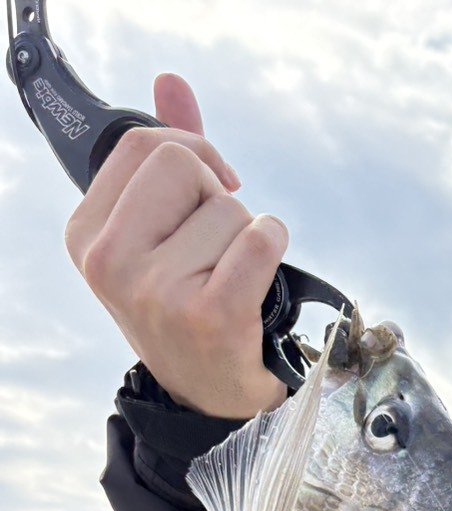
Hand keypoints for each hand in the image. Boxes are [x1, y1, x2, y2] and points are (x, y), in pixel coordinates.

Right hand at [64, 74, 287, 417]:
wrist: (212, 396)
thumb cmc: (188, 308)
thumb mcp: (159, 233)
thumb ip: (164, 156)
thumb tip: (171, 84)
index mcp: (88, 236)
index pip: (145, 145)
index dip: (192, 154)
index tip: (209, 188)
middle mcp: (112, 263)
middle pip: (182, 164)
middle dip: (217, 195)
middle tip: (217, 245)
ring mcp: (157, 292)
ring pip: (229, 209)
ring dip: (248, 237)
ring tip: (232, 280)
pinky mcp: (209, 315)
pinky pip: (259, 239)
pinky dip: (274, 248)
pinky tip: (262, 282)